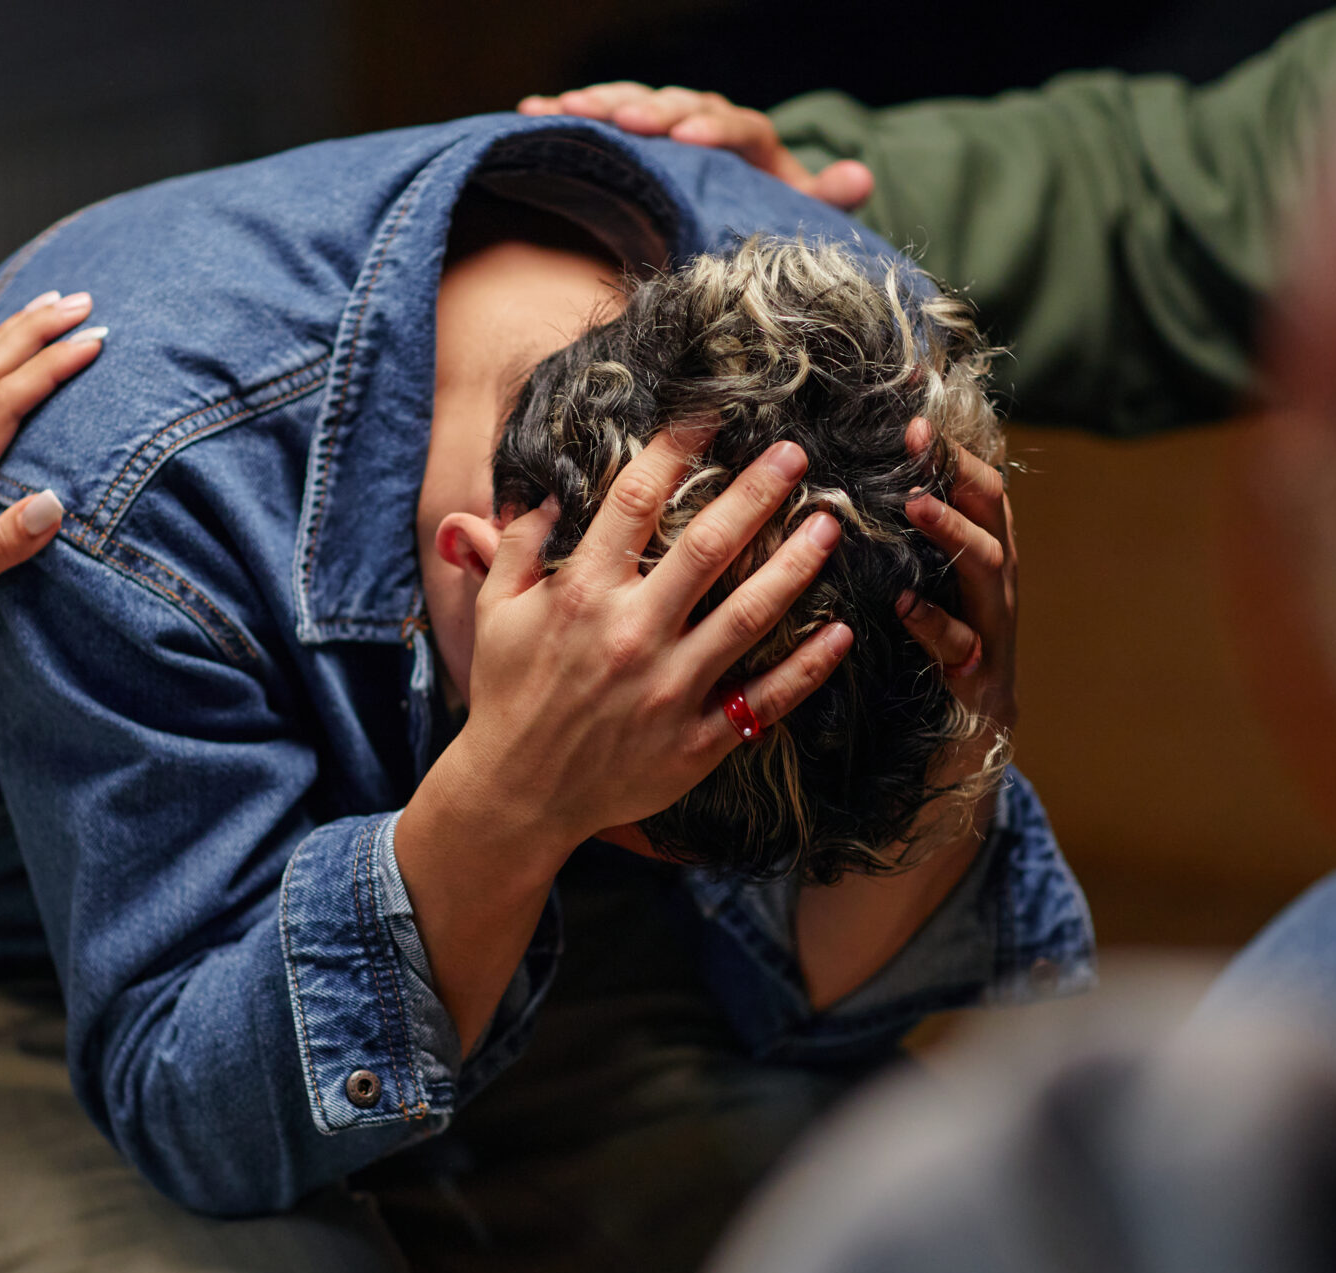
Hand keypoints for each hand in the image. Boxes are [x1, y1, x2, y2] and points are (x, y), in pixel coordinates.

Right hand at [397, 425, 850, 1048]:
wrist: (517, 795)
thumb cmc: (507, 697)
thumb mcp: (494, 613)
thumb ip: (515, 546)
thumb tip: (542, 490)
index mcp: (582, 594)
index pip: (636, 501)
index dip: (676, 449)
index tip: (710, 415)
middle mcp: (632, 634)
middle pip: (708, 547)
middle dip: (757, 493)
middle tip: (795, 455)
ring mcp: (669, 690)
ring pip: (749, 616)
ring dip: (796, 567)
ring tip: (830, 527)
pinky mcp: (694, 741)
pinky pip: (763, 699)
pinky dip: (807, 667)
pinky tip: (841, 633)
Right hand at [516, 84, 873, 210]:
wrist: (739, 209)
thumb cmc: (768, 216)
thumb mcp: (801, 211)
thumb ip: (825, 196)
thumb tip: (859, 175)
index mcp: (747, 137)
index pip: (734, 123)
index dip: (712, 128)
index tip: (688, 138)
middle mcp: (703, 119)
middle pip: (676, 104)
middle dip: (648, 109)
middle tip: (624, 120)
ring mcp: (663, 123)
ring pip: (632, 101)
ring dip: (599, 104)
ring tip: (565, 110)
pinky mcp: (631, 135)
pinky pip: (599, 118)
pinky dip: (567, 112)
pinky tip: (535, 110)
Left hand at [896, 418, 1019, 737]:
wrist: (953, 765)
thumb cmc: (917, 670)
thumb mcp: (907, 600)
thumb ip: (888, 553)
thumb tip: (830, 493)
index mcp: (974, 561)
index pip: (976, 485)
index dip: (949, 445)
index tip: (910, 406)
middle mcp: (993, 590)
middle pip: (993, 512)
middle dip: (956, 471)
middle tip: (916, 437)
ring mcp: (993, 635)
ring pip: (991, 570)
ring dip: (954, 533)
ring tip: (916, 505)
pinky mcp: (980, 684)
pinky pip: (962, 648)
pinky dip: (934, 625)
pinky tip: (902, 605)